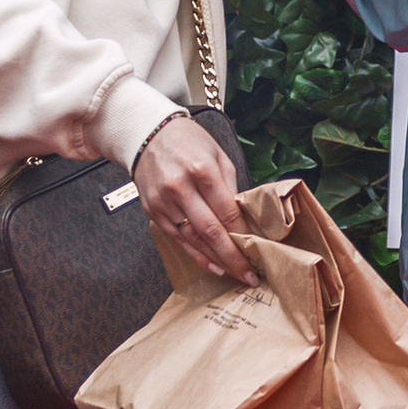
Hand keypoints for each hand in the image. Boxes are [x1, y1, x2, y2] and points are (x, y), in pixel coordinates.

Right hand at [133, 113, 250, 279]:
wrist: (148, 134)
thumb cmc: (188, 141)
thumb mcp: (218, 155)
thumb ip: (230, 186)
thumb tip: (243, 217)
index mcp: (202, 170)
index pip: (227, 211)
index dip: (244, 235)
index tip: (259, 251)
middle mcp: (180, 188)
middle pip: (211, 231)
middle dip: (233, 256)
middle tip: (250, 274)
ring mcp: (164, 202)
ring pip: (193, 239)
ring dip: (216, 260)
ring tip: (235, 273)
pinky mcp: (153, 211)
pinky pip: (177, 239)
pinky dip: (196, 255)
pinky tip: (212, 265)